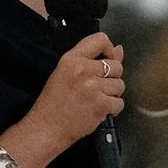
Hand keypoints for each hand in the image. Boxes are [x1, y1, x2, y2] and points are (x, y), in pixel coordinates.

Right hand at [22, 30, 125, 160]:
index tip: (107, 60)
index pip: (101, 39)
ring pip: (120, 85)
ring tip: (96, 100)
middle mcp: (83, 70)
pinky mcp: (100, 104)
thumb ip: (93, 60)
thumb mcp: (66, 73)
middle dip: (112, 78)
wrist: (46, 127)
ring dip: (112, 95)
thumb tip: (119, 50)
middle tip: (97, 88)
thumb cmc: (54, 102)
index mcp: (72, 59)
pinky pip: (119, 103)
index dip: (110, 50)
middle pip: (116, 65)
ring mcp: (93, 87)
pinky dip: (113, 109)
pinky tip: (99, 111)